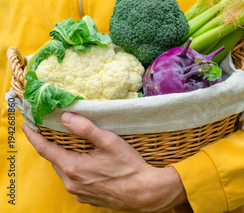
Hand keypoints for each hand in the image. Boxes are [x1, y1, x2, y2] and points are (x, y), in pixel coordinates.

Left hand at [22, 112, 188, 212]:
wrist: (144, 192)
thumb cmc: (129, 167)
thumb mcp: (109, 141)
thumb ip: (86, 128)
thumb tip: (66, 117)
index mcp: (73, 167)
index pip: (44, 149)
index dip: (33, 136)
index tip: (26, 125)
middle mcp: (71, 182)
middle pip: (55, 160)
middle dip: (54, 146)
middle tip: (57, 133)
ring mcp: (79, 192)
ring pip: (66, 171)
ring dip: (67, 159)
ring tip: (78, 148)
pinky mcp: (87, 198)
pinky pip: (76, 181)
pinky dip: (78, 171)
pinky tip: (91, 165)